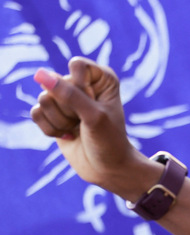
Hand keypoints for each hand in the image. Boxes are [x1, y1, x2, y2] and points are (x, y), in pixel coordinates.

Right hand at [31, 57, 142, 192]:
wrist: (108, 169)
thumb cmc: (109, 141)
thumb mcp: (94, 116)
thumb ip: (69, 94)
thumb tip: (39, 74)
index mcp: (101, 77)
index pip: (76, 65)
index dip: (80, 86)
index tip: (93, 105)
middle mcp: (82, 83)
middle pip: (56, 83)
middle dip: (69, 109)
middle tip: (86, 122)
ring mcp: (65, 98)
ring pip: (44, 99)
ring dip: (61, 121)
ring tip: (78, 129)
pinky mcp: (52, 114)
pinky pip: (36, 113)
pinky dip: (50, 128)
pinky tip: (68, 135)